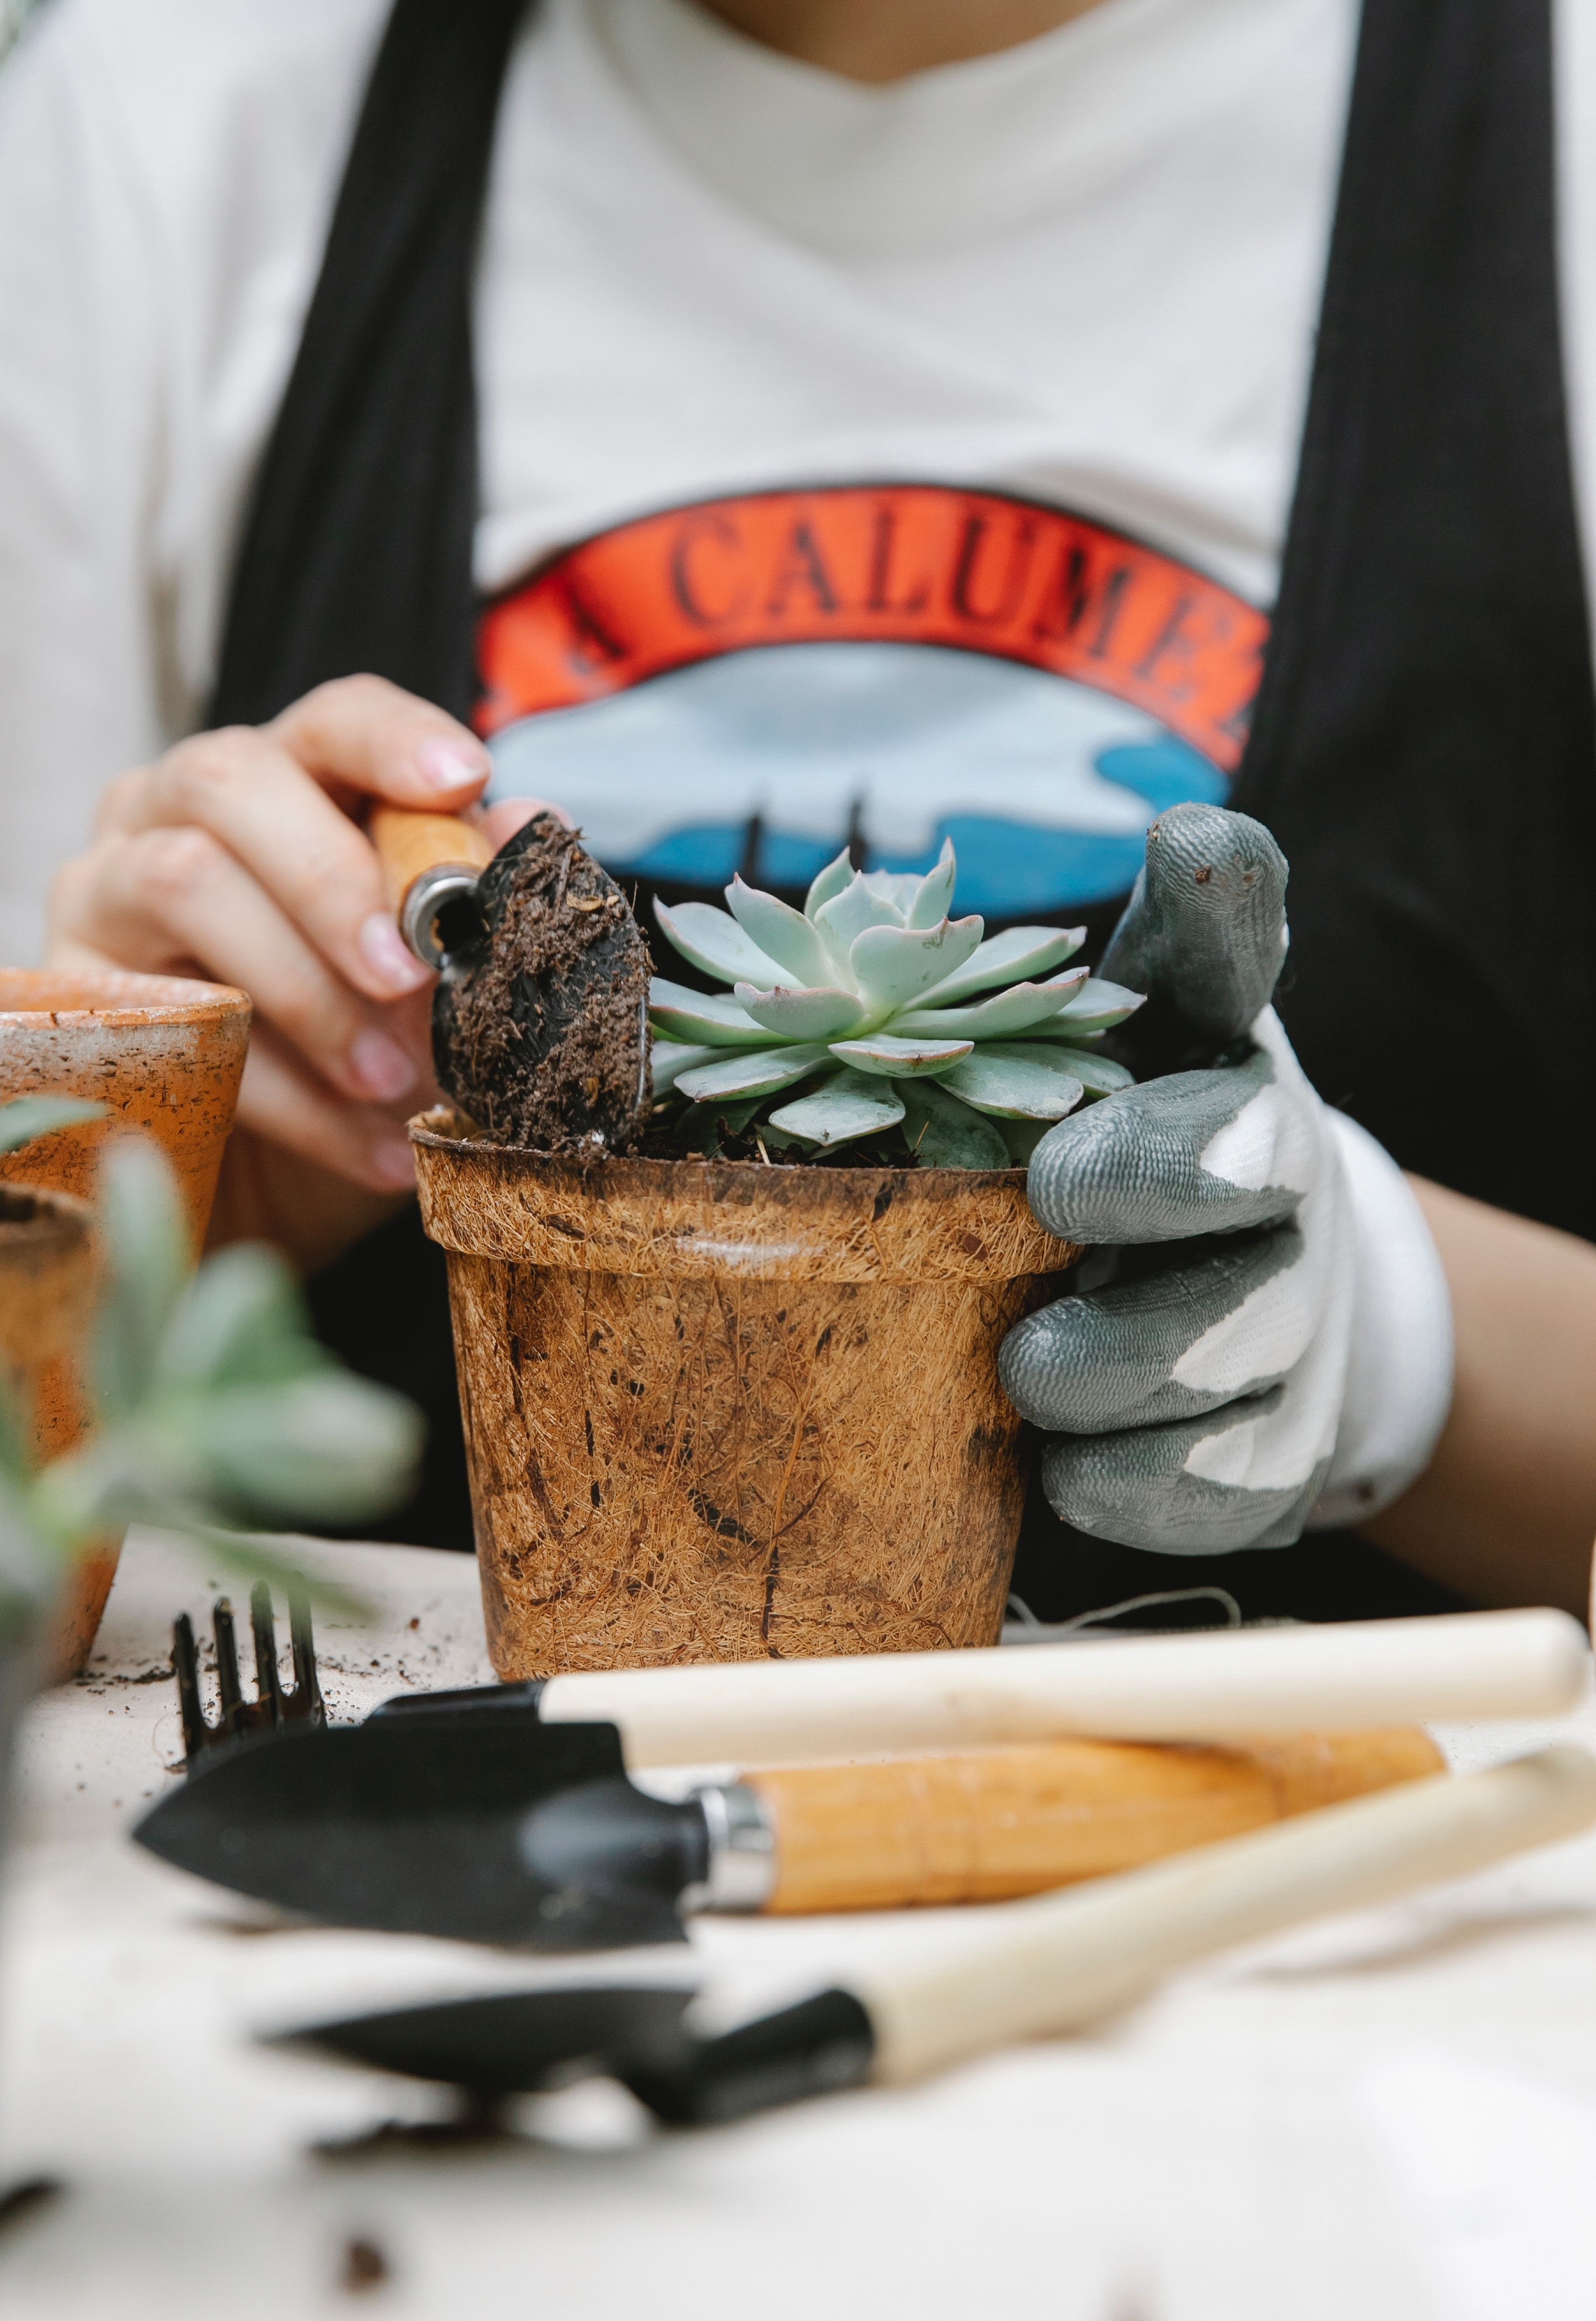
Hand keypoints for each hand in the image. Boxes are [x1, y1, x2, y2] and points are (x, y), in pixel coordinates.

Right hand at [47, 676, 542, 1203]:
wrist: (274, 1184)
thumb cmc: (357, 1046)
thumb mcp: (431, 979)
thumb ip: (472, 893)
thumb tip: (526, 819)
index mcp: (283, 779)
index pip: (331, 719)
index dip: (393, 739)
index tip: (463, 778)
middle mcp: (173, 807)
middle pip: (229, 779)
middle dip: (330, 875)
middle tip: (408, 974)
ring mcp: (104, 886)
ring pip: (182, 880)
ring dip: (304, 991)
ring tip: (392, 1083)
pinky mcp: (69, 988)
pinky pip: (166, 1015)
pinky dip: (281, 1092)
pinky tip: (366, 1147)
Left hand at [999, 805, 1452, 1554]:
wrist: (1223, 1297)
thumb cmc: (1124, 1137)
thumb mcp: (1126, 1033)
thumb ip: (1158, 945)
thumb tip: (1202, 833)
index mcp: (1220, 1049)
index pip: (1234, 966)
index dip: (1215, 922)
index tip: (1161, 918)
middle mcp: (1280, 1177)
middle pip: (1250, 1171)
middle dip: (1153, 1180)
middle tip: (1050, 1203)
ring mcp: (1290, 1320)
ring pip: (1227, 1353)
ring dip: (1121, 1364)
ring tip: (1030, 1368)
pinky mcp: (1272, 1451)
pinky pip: (1220, 1487)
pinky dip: (1137, 1485)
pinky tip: (1066, 1474)